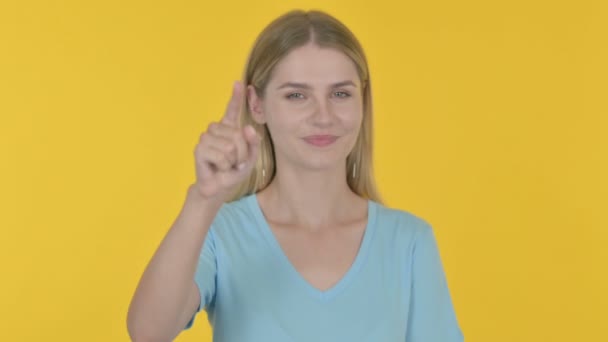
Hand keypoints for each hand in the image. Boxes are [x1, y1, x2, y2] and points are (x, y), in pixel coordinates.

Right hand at [192, 81, 260, 201]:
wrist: (219, 188)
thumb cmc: (233, 171)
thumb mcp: (250, 158)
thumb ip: (253, 143)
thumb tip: (248, 128)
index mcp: (229, 129)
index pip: (231, 110)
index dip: (235, 97)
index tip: (239, 84)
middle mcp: (216, 130)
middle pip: (237, 134)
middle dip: (242, 152)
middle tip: (235, 162)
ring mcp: (206, 138)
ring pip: (230, 145)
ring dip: (233, 160)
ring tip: (226, 165)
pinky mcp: (200, 149)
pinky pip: (221, 155)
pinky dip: (224, 165)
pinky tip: (218, 168)